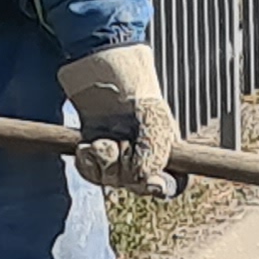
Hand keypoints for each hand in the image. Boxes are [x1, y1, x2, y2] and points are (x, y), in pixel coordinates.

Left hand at [57, 43, 183, 198]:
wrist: (101, 69)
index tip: (153, 184)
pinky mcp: (94, 154)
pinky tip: (87, 146)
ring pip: (111, 180)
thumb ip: (154, 153)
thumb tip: (143, 180)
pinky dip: (87, 163)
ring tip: (102, 140)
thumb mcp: (154, 118)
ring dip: (106, 161)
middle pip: (137, 185)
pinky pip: (90, 174)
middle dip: (127, 167)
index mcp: (166, 150)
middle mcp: (142, 158)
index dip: (163, 188)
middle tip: (123, 142)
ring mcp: (117, 157)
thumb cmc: (134, 88)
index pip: (172, 183)